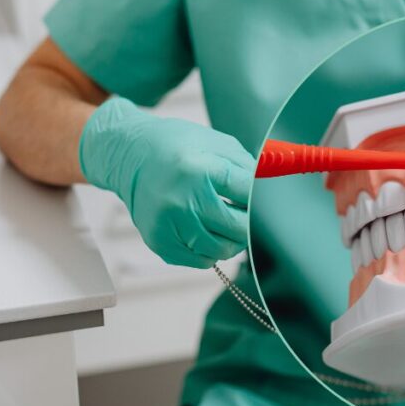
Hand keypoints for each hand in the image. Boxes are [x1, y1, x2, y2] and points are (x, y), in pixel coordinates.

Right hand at [80, 98, 253, 267]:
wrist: (130, 155)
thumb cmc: (178, 146)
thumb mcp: (218, 144)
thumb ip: (249, 167)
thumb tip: (274, 191)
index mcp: (202, 171)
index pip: (250, 198)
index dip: (259, 199)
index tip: (259, 197)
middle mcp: (184, 200)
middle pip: (239, 229)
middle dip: (247, 223)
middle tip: (243, 213)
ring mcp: (169, 224)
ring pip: (221, 250)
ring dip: (231, 240)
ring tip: (225, 222)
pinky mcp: (159, 241)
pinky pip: (199, 261)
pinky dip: (209, 251)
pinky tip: (204, 230)